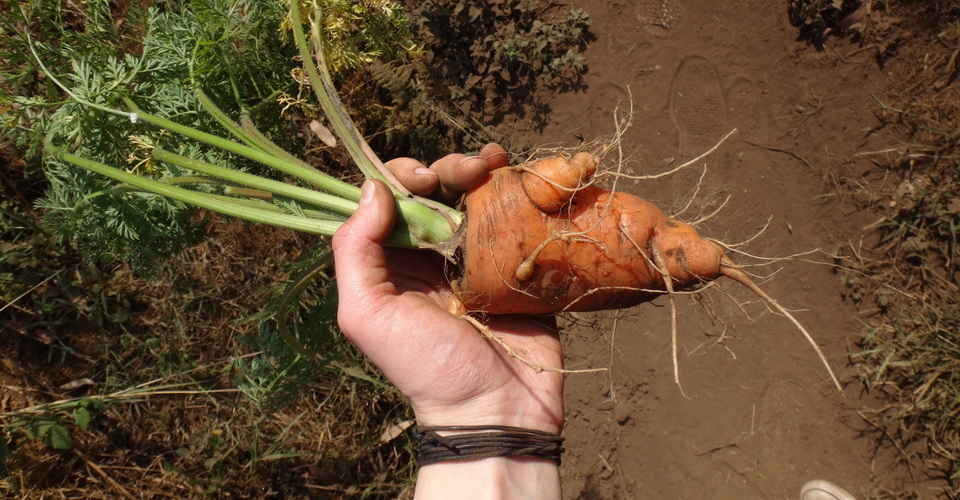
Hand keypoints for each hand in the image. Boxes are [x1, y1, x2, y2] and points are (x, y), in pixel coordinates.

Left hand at [332, 144, 564, 434]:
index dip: (401, 177)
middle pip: (434, 190)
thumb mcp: (368, 314)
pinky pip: (515, 217)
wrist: (499, 407)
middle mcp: (431, 254)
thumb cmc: (427, 368)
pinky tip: (517, 173)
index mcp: (392, 263)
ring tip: (492, 165)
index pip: (389, 201)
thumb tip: (371, 189)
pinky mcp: (517, 263)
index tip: (419, 178)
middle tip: (466, 170)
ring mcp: (477, 257)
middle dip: (445, 168)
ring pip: (474, 196)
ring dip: (479, 170)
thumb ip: (355, 251)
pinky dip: (516, 190)